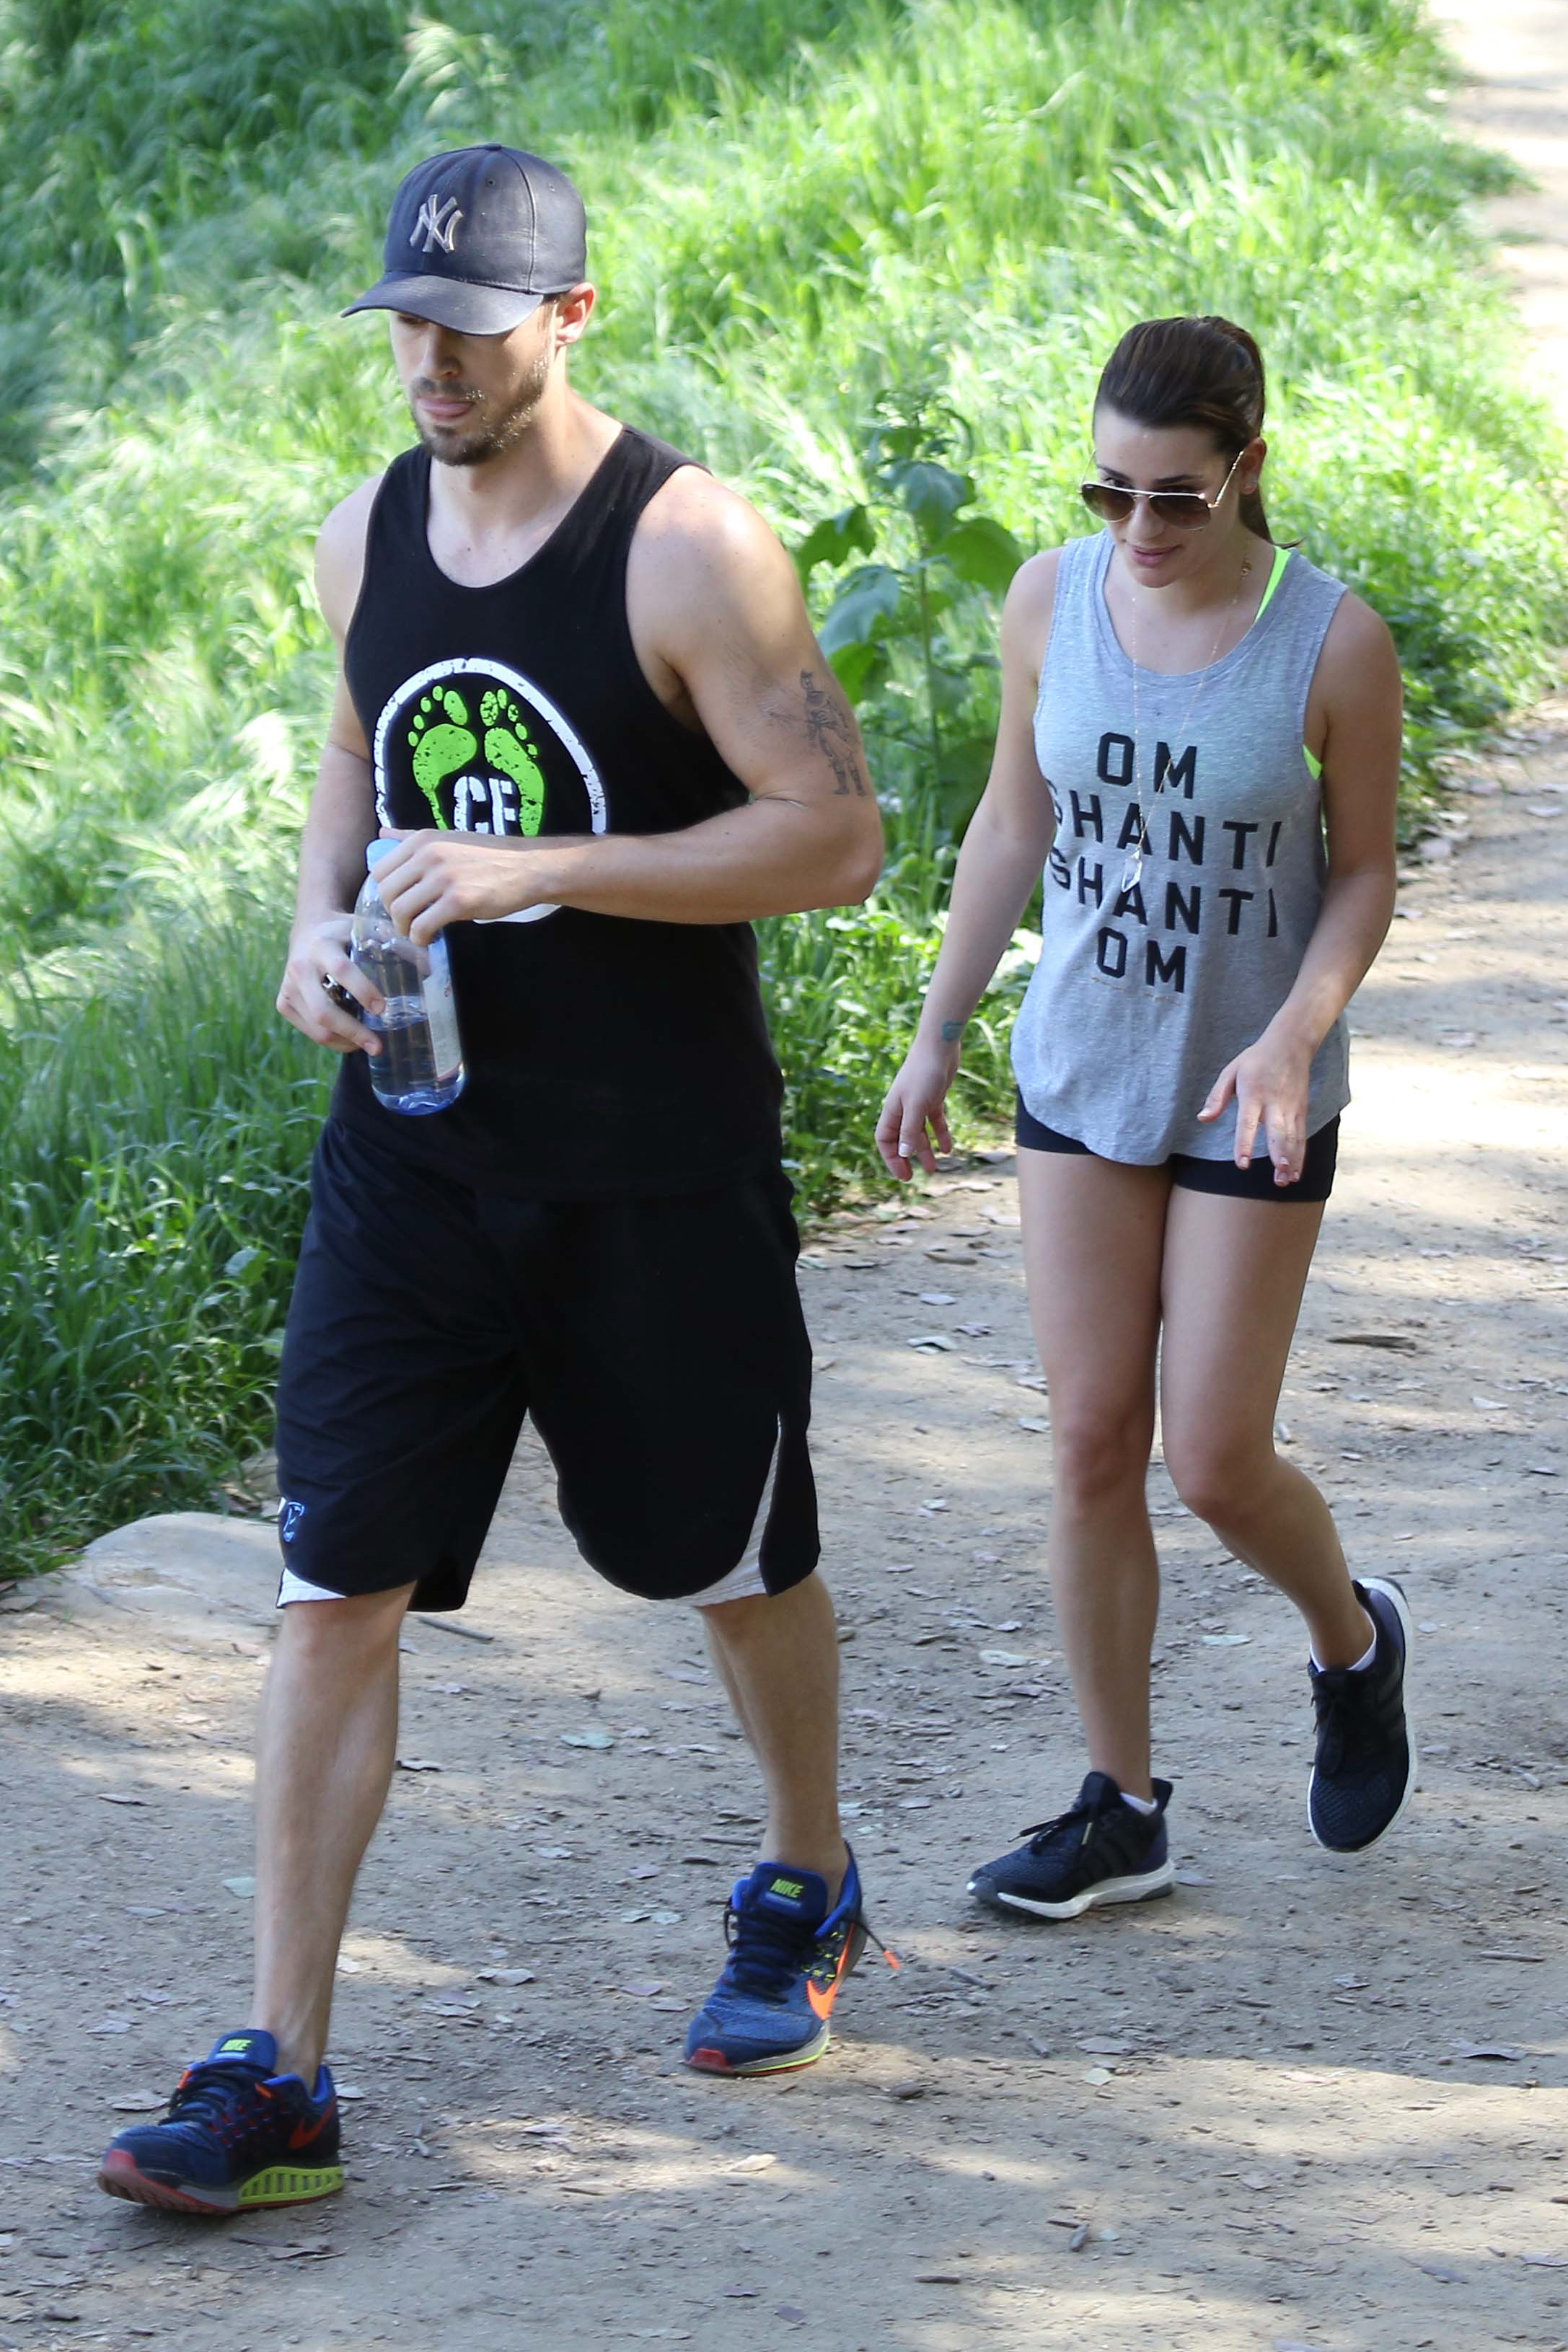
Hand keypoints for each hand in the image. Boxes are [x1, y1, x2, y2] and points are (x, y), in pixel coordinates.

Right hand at [276, 914, 382, 1055]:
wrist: (309, 929)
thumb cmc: (345, 933)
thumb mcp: (366, 930)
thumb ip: (394, 945)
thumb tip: (432, 967)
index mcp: (322, 946)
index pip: (343, 972)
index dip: (364, 991)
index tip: (383, 1009)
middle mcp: (300, 967)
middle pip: (324, 1011)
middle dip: (354, 1032)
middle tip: (379, 1046)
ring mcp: (288, 987)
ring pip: (317, 1027)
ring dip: (346, 1041)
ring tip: (370, 1045)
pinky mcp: (283, 1002)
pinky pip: (310, 1031)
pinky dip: (333, 1040)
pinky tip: (351, 1038)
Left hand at [373, 828, 563, 942]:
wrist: (528, 867)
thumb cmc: (490, 855)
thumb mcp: (448, 838)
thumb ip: (413, 838)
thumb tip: (382, 833)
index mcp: (423, 840)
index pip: (380, 870)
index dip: (384, 892)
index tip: (399, 903)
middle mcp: (428, 855)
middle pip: (386, 892)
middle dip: (392, 913)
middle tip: (408, 921)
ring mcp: (443, 878)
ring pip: (400, 911)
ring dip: (405, 928)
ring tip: (418, 932)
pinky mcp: (458, 902)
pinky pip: (422, 926)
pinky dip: (420, 938)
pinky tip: (430, 938)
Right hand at [875, 1034, 962, 1179]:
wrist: (940, 1045)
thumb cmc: (924, 1073)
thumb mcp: (917, 1105)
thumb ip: (910, 1129)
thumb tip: (905, 1154)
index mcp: (892, 1110)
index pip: (885, 1140)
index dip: (891, 1158)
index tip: (903, 1175)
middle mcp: (903, 1109)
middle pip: (902, 1139)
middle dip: (906, 1159)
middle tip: (913, 1179)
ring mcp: (919, 1103)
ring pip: (920, 1133)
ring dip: (926, 1151)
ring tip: (935, 1169)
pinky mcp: (934, 1098)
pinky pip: (935, 1122)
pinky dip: (941, 1135)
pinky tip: (949, 1149)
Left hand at [1198, 1027, 1312, 1184]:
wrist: (1290, 1044)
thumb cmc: (1255, 1060)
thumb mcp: (1230, 1072)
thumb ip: (1217, 1097)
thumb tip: (1202, 1119)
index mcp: (1253, 1094)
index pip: (1247, 1123)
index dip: (1244, 1144)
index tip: (1241, 1163)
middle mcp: (1274, 1103)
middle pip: (1277, 1133)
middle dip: (1278, 1155)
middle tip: (1278, 1175)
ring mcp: (1291, 1107)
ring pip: (1292, 1138)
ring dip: (1291, 1160)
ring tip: (1285, 1181)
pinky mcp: (1301, 1110)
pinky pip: (1301, 1136)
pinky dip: (1299, 1155)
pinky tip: (1295, 1173)